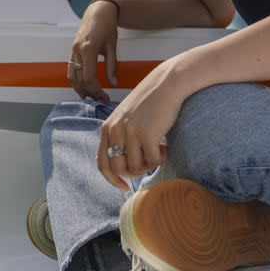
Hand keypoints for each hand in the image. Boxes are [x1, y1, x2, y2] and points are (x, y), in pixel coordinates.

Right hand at [68, 0, 119, 100]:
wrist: (98, 11)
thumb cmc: (107, 26)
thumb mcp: (112, 45)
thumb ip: (112, 65)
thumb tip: (114, 83)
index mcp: (89, 49)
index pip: (89, 77)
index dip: (97, 91)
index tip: (105, 97)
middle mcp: (78, 50)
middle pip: (80, 79)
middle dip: (90, 92)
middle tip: (100, 99)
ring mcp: (73, 50)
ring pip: (72, 76)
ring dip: (80, 88)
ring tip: (91, 96)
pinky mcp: (73, 50)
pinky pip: (71, 69)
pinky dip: (76, 80)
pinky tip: (83, 86)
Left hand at [96, 58, 184, 189]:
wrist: (167, 84)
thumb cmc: (150, 102)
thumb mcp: (126, 117)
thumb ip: (119, 137)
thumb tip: (121, 168)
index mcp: (107, 127)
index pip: (102, 163)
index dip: (112, 179)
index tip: (124, 186)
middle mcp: (115, 131)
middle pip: (118, 169)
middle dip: (134, 173)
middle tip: (147, 164)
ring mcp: (130, 133)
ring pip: (136, 167)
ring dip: (149, 165)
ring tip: (158, 150)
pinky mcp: (147, 136)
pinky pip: (152, 162)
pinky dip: (161, 159)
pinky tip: (166, 147)